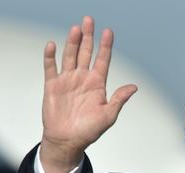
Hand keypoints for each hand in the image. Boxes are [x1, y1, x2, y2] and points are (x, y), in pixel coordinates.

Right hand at [40, 16, 137, 172]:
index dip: (105, 46)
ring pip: (70, 56)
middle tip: (89, 20)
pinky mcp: (52, 85)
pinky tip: (52, 45)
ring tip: (76, 29)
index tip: (109, 32)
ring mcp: (67, 80)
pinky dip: (50, 56)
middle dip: (88, 37)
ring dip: (72, 43)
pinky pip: (51, 67)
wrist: (67, 141)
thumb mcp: (108, 116)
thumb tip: (134, 87)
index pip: (103, 60)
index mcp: (97, 84)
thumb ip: (119, 99)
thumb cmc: (88, 131)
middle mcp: (82, 78)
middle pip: (86, 53)